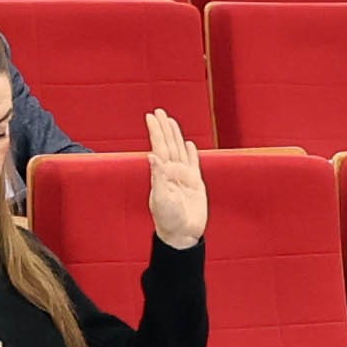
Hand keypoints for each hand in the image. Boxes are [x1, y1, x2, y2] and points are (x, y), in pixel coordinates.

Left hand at [138, 108, 206, 251]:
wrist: (182, 235)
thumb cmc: (168, 220)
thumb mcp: (161, 198)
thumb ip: (158, 176)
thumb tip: (151, 155)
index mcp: (162, 173)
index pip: (159, 146)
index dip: (155, 131)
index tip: (151, 116)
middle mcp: (172, 172)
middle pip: (168, 144)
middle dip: (164, 128)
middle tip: (159, 111)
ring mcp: (184, 177)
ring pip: (180, 150)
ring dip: (176, 135)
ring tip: (171, 122)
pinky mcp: (195, 184)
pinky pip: (193, 164)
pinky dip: (192, 153)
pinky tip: (189, 144)